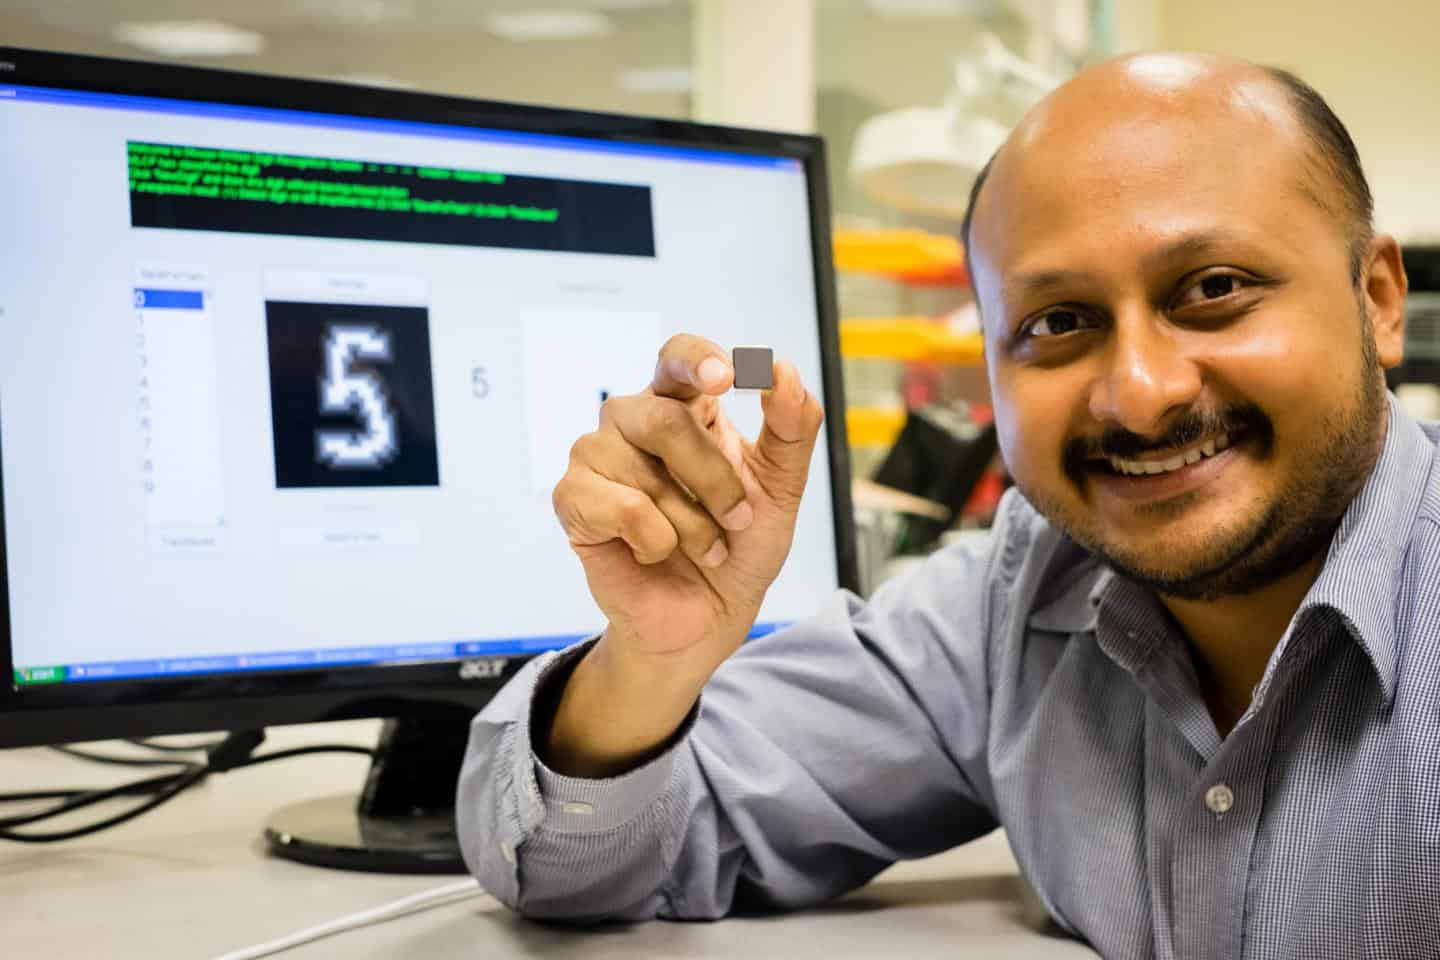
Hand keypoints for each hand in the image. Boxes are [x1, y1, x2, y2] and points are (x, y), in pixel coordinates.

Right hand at [551, 333, 824, 682]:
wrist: (708, 618)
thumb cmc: (738, 547)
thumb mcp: (782, 489)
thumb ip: (792, 428)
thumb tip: (784, 370)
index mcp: (683, 406)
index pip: (679, 357)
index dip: (698, 361)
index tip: (728, 375)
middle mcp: (634, 421)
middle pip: (666, 419)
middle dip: (715, 479)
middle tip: (737, 519)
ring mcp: (597, 456)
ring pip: (645, 470)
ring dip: (693, 523)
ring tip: (704, 547)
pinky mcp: (573, 499)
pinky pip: (621, 507)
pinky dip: (655, 540)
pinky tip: (655, 553)